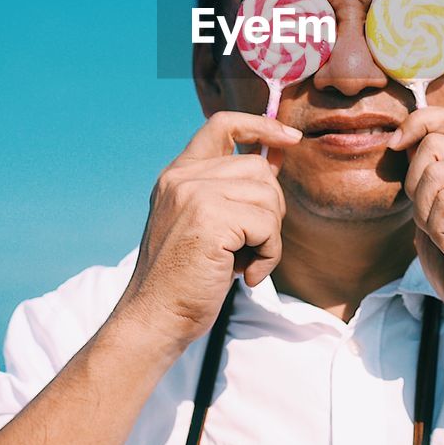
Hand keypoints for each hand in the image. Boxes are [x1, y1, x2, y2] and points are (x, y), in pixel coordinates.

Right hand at [115, 111, 299, 351]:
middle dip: (271, 208)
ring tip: (247, 263)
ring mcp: (194, 194)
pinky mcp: (209, 218)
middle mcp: (182, 178)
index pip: (222, 124)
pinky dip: (269, 254)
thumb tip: (276, 157)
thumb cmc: (186, 280)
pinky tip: (247, 275)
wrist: (154, 320)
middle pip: (257, 167)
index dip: (261, 125)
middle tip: (253, 245)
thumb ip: (232, 191)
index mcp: (178, 175)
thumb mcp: (207, 224)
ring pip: (267, 196)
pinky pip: (267, 225)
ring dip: (270, 238)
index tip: (290, 139)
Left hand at [388, 108, 443, 386]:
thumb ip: (424, 184)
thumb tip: (401, 144)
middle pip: (431, 145)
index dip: (418, 122)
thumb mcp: (433, 220)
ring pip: (433, 173)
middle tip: (438, 227)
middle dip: (415, 189)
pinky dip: (441, 232)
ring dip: (428, 217)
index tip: (396, 146)